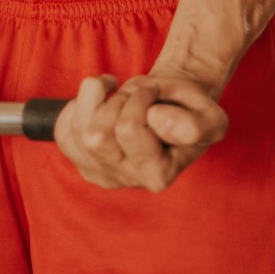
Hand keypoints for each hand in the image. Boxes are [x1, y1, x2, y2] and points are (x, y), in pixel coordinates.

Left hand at [54, 69, 227, 192]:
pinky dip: (82, 104)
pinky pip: (64, 125)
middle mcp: (126, 180)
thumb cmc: (188, 110)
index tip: (159, 97)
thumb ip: (193, 126)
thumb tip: (157, 121)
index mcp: (159, 175)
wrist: (170, 103)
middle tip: (140, 94)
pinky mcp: (79, 157)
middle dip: (118, 99)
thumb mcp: (210, 117)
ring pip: (78, 128)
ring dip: (102, 100)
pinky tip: (104, 103)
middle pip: (96, 134)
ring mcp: (98, 171)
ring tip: (124, 98)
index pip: (129, 128)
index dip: (143, 97)